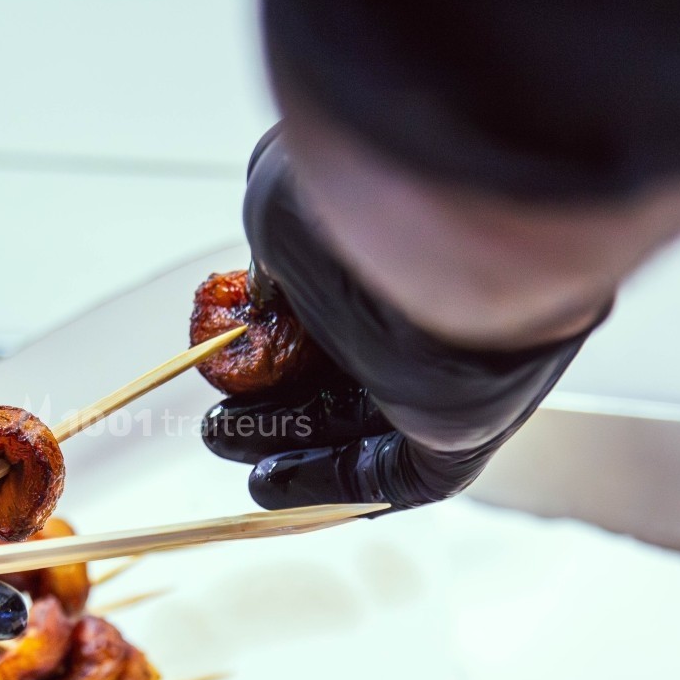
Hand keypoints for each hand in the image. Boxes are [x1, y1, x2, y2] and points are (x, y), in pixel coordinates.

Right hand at [207, 127, 604, 510]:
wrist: (455, 235)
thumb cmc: (370, 198)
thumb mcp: (286, 202)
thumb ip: (274, 249)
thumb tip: (265, 290)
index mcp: (403, 244)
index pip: (336, 293)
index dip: (279, 324)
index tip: (226, 341)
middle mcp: (434, 309)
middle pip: (344, 364)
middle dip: (274, 392)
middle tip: (217, 404)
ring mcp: (453, 372)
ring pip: (359, 420)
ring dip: (287, 437)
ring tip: (220, 439)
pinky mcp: (462, 432)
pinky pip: (395, 473)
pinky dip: (328, 480)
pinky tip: (268, 482)